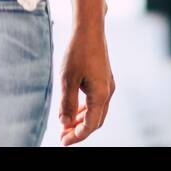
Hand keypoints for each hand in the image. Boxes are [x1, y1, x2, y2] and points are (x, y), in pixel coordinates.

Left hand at [57, 21, 114, 144]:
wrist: (89, 29)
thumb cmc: (77, 52)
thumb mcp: (67, 79)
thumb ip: (66, 103)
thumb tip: (65, 123)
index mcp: (100, 94)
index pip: (90, 125)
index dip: (77, 136)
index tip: (63, 141)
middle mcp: (108, 92)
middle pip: (96, 121)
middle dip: (80, 131)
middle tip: (63, 136)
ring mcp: (108, 84)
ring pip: (97, 111)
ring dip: (83, 120)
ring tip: (66, 125)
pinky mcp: (105, 78)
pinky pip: (97, 101)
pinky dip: (86, 109)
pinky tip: (75, 109)